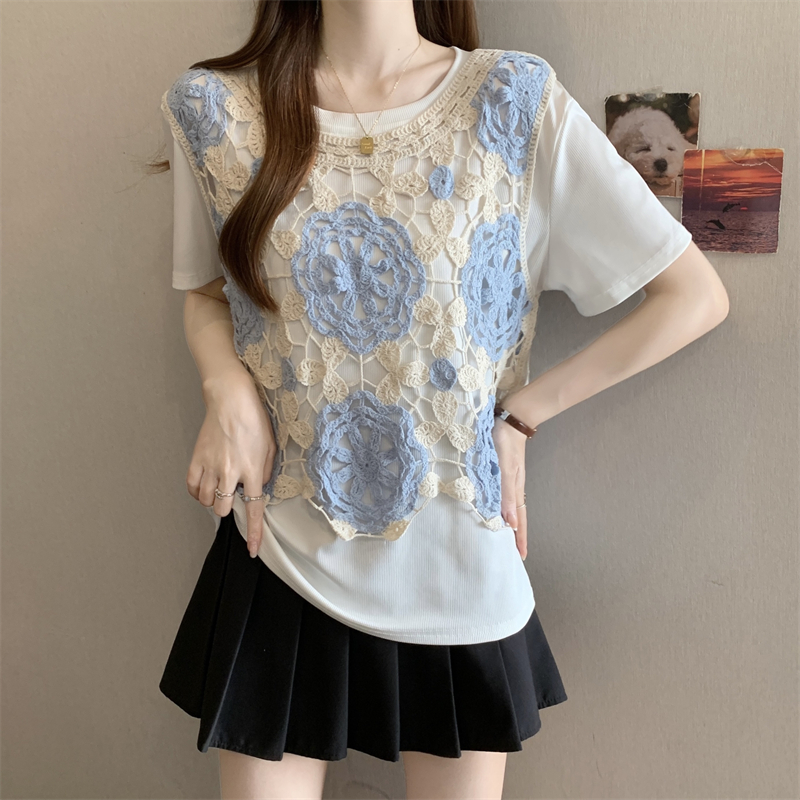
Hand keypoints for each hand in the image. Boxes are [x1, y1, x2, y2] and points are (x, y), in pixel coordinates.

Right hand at [186, 370, 276, 557]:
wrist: (231, 400)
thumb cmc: (254, 420)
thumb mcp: (271, 446)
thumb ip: (266, 471)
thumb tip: (258, 487)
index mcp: (253, 469)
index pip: (254, 508)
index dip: (254, 532)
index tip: (253, 549)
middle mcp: (231, 471)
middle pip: (224, 509)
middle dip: (228, 507)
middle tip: (232, 492)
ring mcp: (211, 466)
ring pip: (208, 501)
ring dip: (214, 499)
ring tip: (220, 485)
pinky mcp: (196, 459)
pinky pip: (193, 488)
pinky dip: (199, 492)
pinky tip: (206, 485)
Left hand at [492, 414, 528, 559]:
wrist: (508, 420)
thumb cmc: (505, 443)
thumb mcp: (505, 469)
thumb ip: (507, 494)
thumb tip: (511, 523)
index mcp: (515, 489)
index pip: (520, 520)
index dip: (520, 538)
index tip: (521, 557)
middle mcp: (512, 487)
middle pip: (516, 516)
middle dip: (515, 535)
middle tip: (511, 553)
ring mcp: (507, 480)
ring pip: (508, 507)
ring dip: (507, 523)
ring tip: (501, 537)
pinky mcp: (500, 472)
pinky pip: (501, 495)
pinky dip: (499, 507)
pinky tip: (492, 509)